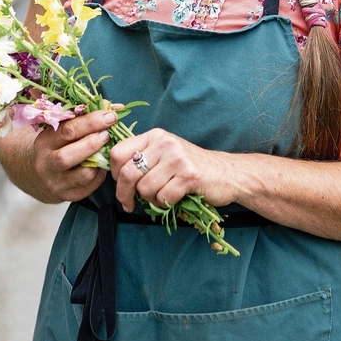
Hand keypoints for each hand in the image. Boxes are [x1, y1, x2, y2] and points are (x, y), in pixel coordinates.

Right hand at [32, 108, 118, 202]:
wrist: (40, 171)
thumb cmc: (60, 142)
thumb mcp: (66, 126)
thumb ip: (88, 115)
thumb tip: (116, 107)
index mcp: (45, 141)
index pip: (68, 130)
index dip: (92, 122)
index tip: (110, 116)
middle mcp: (46, 163)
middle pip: (68, 156)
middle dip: (93, 143)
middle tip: (108, 134)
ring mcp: (55, 182)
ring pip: (83, 175)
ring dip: (99, 161)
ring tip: (105, 151)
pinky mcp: (66, 196)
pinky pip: (89, 187)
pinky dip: (99, 175)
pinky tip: (100, 165)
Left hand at [109, 128, 234, 212]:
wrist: (226, 173)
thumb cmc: (190, 167)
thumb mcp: (164, 154)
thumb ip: (142, 158)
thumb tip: (114, 176)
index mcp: (154, 135)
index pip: (118, 152)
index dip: (114, 173)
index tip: (120, 185)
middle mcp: (164, 142)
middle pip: (128, 173)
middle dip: (124, 194)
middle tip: (129, 204)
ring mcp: (177, 158)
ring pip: (145, 188)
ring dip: (150, 199)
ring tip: (162, 195)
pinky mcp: (188, 175)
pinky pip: (163, 197)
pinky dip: (165, 204)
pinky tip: (174, 198)